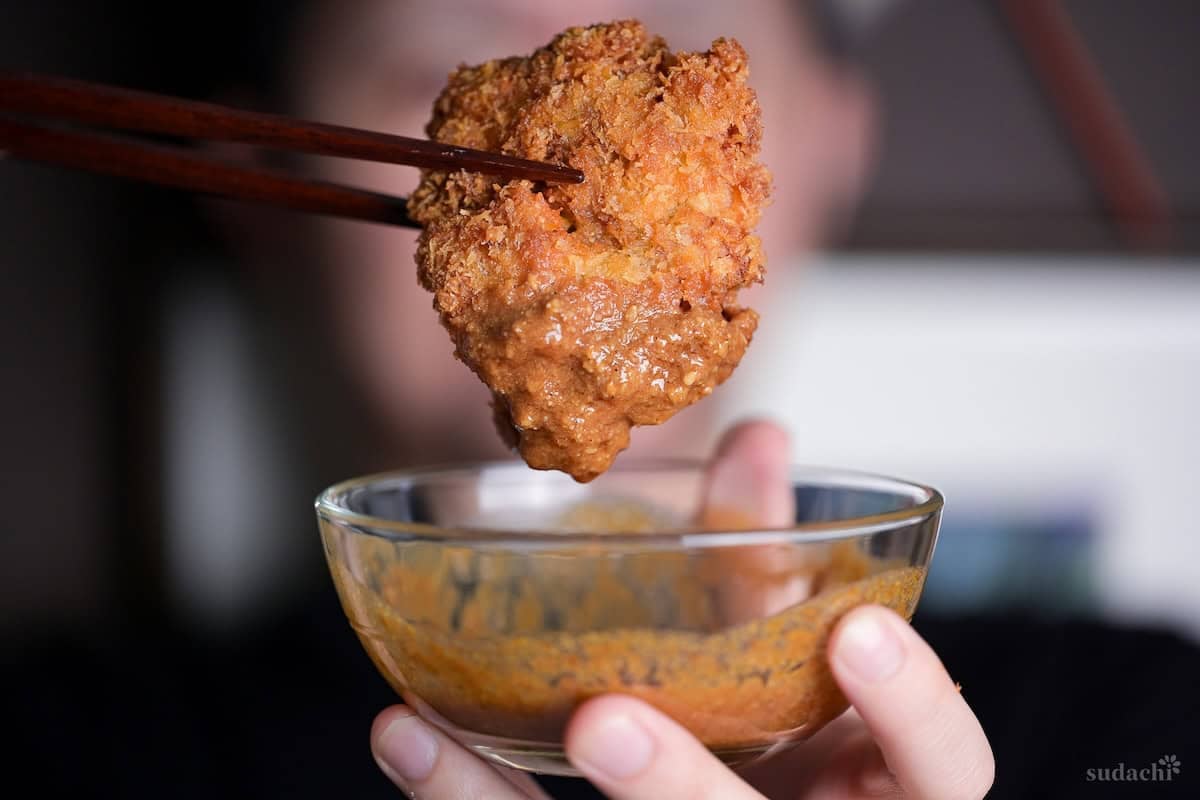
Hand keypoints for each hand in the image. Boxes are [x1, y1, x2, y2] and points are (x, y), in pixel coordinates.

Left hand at [369, 421, 993, 797]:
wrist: (680, 784)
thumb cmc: (761, 712)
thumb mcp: (768, 637)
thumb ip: (770, 544)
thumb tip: (761, 434)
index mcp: (867, 783)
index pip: (946, 770)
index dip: (916, 710)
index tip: (858, 630)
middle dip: (681, 788)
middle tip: (607, 719)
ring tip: (423, 732)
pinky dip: (462, 791)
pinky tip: (407, 734)